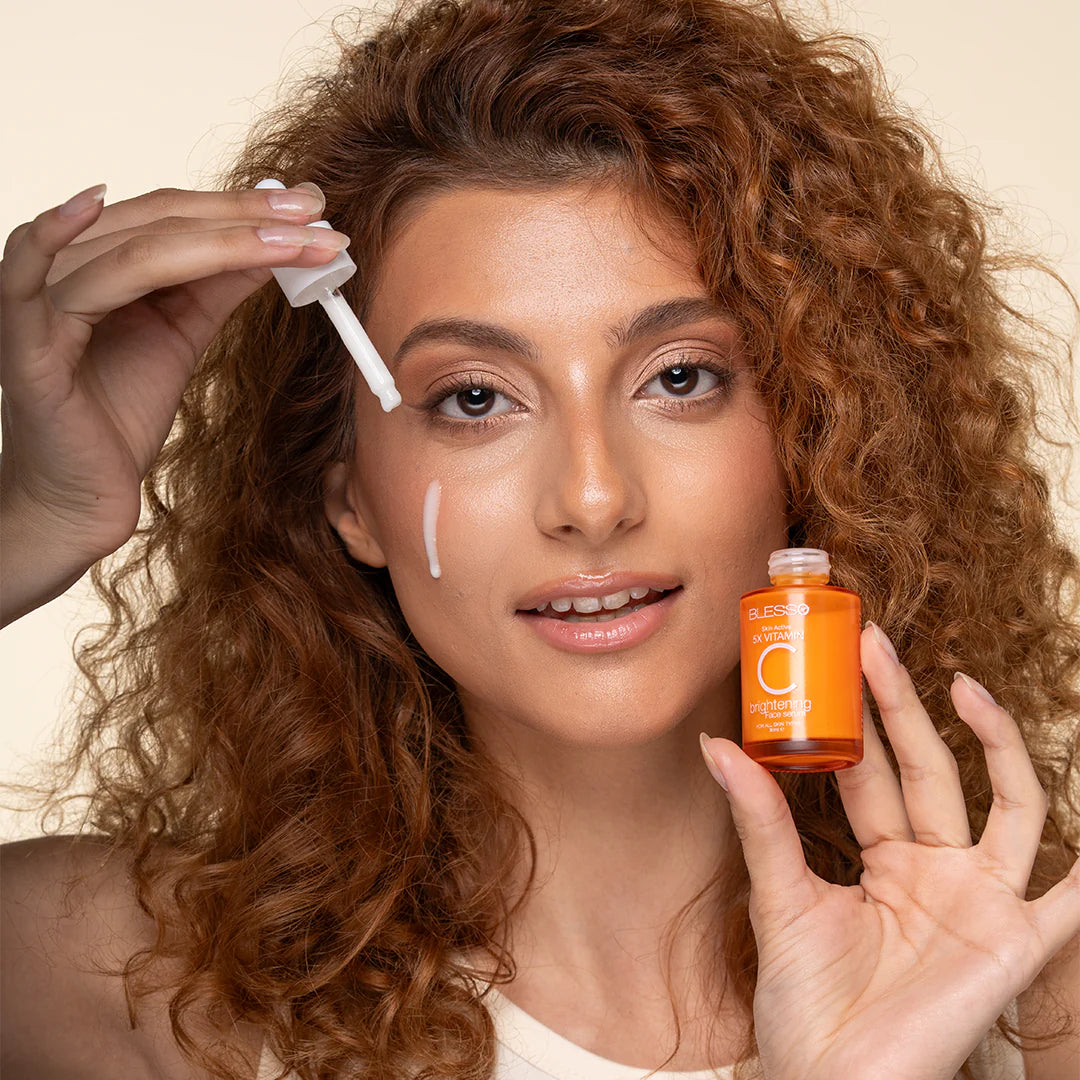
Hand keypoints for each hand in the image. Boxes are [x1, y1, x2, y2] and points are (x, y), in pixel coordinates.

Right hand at [0, 181, 347, 562]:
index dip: (242, 207)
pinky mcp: (26, 347)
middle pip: (159, 222)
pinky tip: (92, 203)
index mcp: (106, 264)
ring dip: (220, 239)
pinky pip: (26, 279)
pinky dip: (49, 236)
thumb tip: (272, 248)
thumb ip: (214, 288)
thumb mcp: (180, 337)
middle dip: (245, 216)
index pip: (174, 216)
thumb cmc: (116, 415)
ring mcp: (44, 305)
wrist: (82, 495)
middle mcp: (72, 271)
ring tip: (290, 240)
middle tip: (314, 212)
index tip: (310, 207)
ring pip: (131, 253)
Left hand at [699, 623, 1079, 1079]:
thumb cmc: (803, 1002)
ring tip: (965, 687)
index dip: (861, 716)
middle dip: (904, 706)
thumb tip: (714, 746)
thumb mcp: (779, 896)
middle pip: (929, 770)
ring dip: (994, 746)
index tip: (841, 658)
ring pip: (1006, 806)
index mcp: (883, 857)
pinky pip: (1068, 902)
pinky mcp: (1012, 944)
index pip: (875, 769)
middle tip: (874, 643)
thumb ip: (760, 820)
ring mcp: (979, 902)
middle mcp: (937, 870)